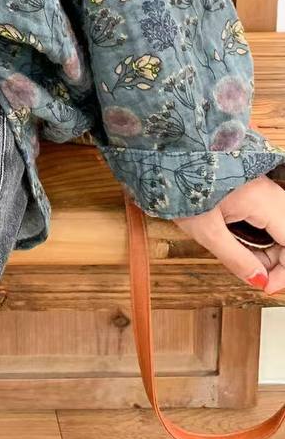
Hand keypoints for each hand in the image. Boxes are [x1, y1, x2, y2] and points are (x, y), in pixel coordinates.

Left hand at [172, 175, 284, 294]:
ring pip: (281, 227)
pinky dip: (261, 234)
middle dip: (277, 261)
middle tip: (252, 272)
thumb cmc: (181, 184)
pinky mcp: (252, 187)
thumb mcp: (206, 230)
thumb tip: (259, 281)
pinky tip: (240, 240)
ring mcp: (262, 187)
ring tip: (241, 255)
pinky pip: (269, 216)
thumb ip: (236, 258)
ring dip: (269, 249)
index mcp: (263, 200)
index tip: (266, 285)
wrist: (165, 153)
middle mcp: (269, 191)